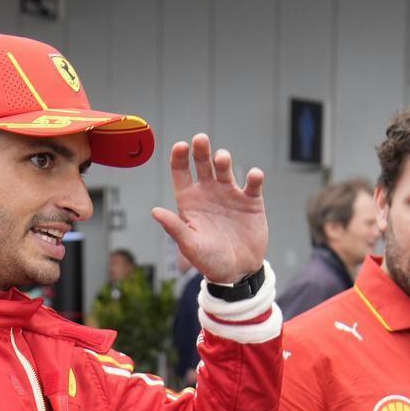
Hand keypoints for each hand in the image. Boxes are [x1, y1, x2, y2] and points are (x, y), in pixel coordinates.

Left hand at [150, 134, 266, 282]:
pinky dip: (254, 177)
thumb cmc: (209, 260)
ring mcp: (230, 194)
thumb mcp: (190, 245)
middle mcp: (208, 193)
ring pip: (225, 169)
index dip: (179, 158)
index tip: (181, 147)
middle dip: (201, 150)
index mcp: (189, 201)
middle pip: (202, 164)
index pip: (181, 173)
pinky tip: (253, 176)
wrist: (238, 271)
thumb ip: (174, 227)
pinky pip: (252, 184)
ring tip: (222, 158)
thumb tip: (155, 212)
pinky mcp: (251, 201)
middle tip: (200, 139)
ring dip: (223, 160)